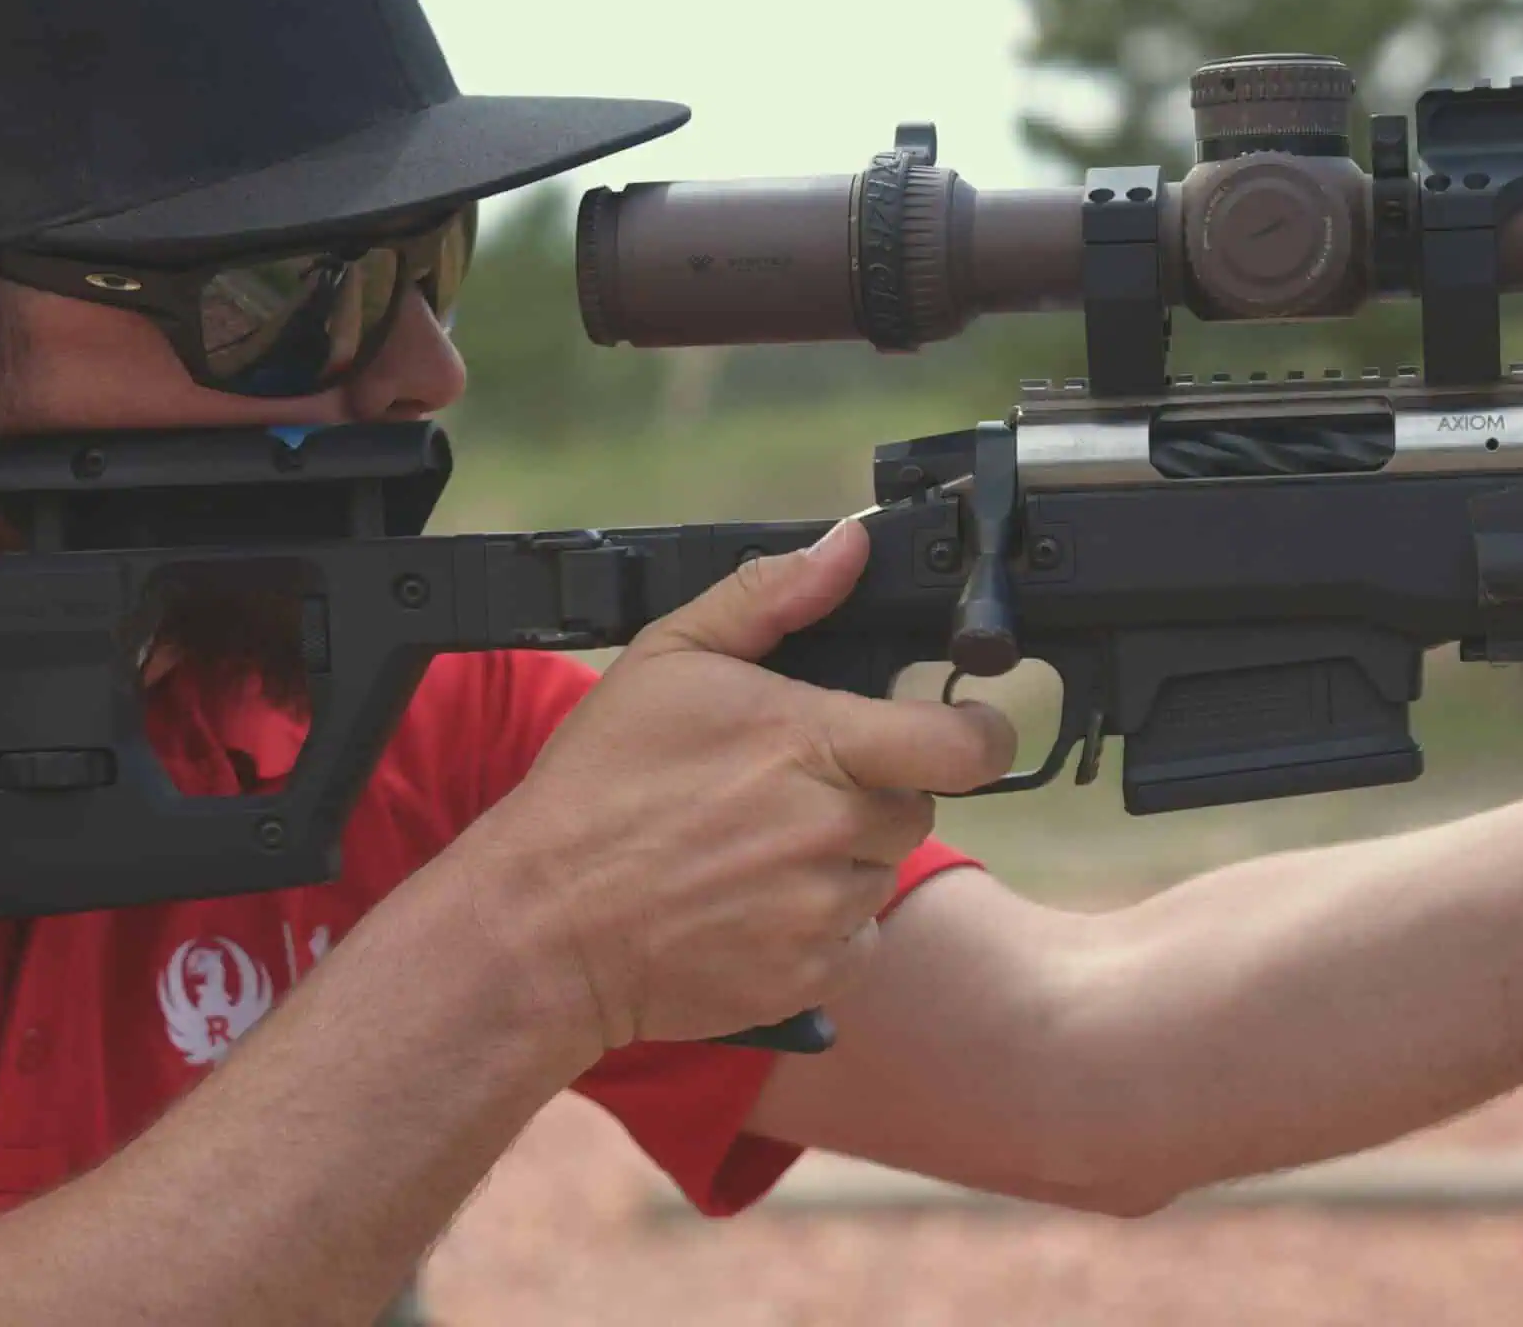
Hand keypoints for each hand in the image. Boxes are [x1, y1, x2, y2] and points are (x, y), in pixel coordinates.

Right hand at [463, 517, 1017, 1051]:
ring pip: (882, 870)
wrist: (544, 926)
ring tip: (755, 848)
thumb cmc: (599, 787)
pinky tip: (753, 902)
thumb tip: (847, 547)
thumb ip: (769, 596)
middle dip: (874, 791)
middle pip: (919, 804)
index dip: (977, 731)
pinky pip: (855, 938)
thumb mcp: (668, 659)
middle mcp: (831, 828)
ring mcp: (825, 908)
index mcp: (810, 742)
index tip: (958, 727)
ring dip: (843, 857)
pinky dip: (821, 924)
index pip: (964, 744)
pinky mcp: (814, 975)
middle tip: (792, 788)